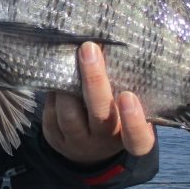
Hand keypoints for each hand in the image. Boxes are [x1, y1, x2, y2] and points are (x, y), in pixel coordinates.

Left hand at [42, 42, 154, 164]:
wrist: (90, 144)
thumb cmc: (117, 114)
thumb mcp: (130, 106)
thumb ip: (130, 86)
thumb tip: (114, 44)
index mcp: (130, 137)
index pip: (138, 138)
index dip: (133, 121)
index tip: (127, 95)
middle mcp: (104, 142)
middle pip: (100, 116)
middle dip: (94, 80)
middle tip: (89, 48)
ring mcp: (78, 142)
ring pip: (69, 115)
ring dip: (67, 85)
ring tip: (69, 57)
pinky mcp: (55, 138)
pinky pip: (51, 114)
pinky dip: (54, 92)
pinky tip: (57, 75)